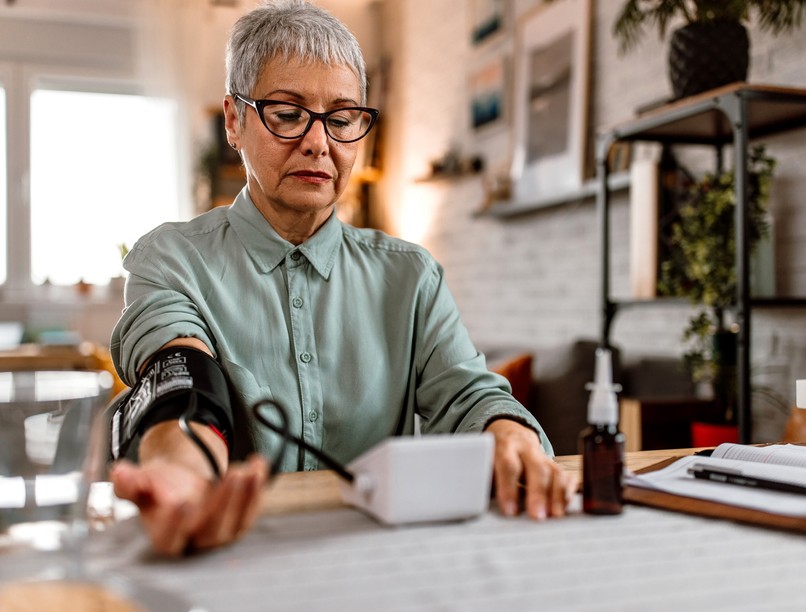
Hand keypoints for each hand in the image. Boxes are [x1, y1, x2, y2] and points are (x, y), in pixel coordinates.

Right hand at [110, 419, 268, 555]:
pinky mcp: (239, 521)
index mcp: (165, 536)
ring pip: (237, 523)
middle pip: (212, 531)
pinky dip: (258, 487)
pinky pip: (252, 509)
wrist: (179, 484)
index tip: (181, 500)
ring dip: (246, 495)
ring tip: (248, 469)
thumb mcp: (140, 482)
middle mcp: (195, 540)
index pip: (170, 539)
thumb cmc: (158, 487)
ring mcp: (220, 533)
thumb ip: (129, 481)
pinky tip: (259, 464)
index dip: (176, 523)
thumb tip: (120, 473)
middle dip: (224, 503)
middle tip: (232, 474)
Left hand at [484, 418, 576, 519]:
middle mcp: (527, 449)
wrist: (509, 432)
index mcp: (504, 446)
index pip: (508, 465)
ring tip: (555, 516)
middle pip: (537, 468)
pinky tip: (564, 509)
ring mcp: (544, 456)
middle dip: (538, 493)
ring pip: (556, 472)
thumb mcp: (484, 461)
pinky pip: (567, 477)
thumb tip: (477, 504)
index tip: (510, 511)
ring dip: (558, 495)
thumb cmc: (492, 455)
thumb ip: (484, 479)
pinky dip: (568, 493)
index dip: (509, 488)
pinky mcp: (555, 465)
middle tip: (538, 516)